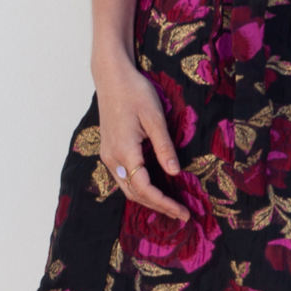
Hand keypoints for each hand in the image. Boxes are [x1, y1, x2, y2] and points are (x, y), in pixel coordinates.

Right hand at [93, 56, 187, 219]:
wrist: (111, 77)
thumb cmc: (135, 92)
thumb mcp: (155, 117)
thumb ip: (164, 147)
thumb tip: (175, 173)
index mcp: (124, 151)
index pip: (144, 188)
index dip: (163, 203)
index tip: (182, 211)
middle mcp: (112, 158)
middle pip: (134, 193)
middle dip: (158, 206)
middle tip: (181, 213)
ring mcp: (108, 155)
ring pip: (127, 187)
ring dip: (148, 199)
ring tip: (171, 204)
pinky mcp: (109, 151)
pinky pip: (123, 177)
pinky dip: (139, 187)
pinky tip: (155, 187)